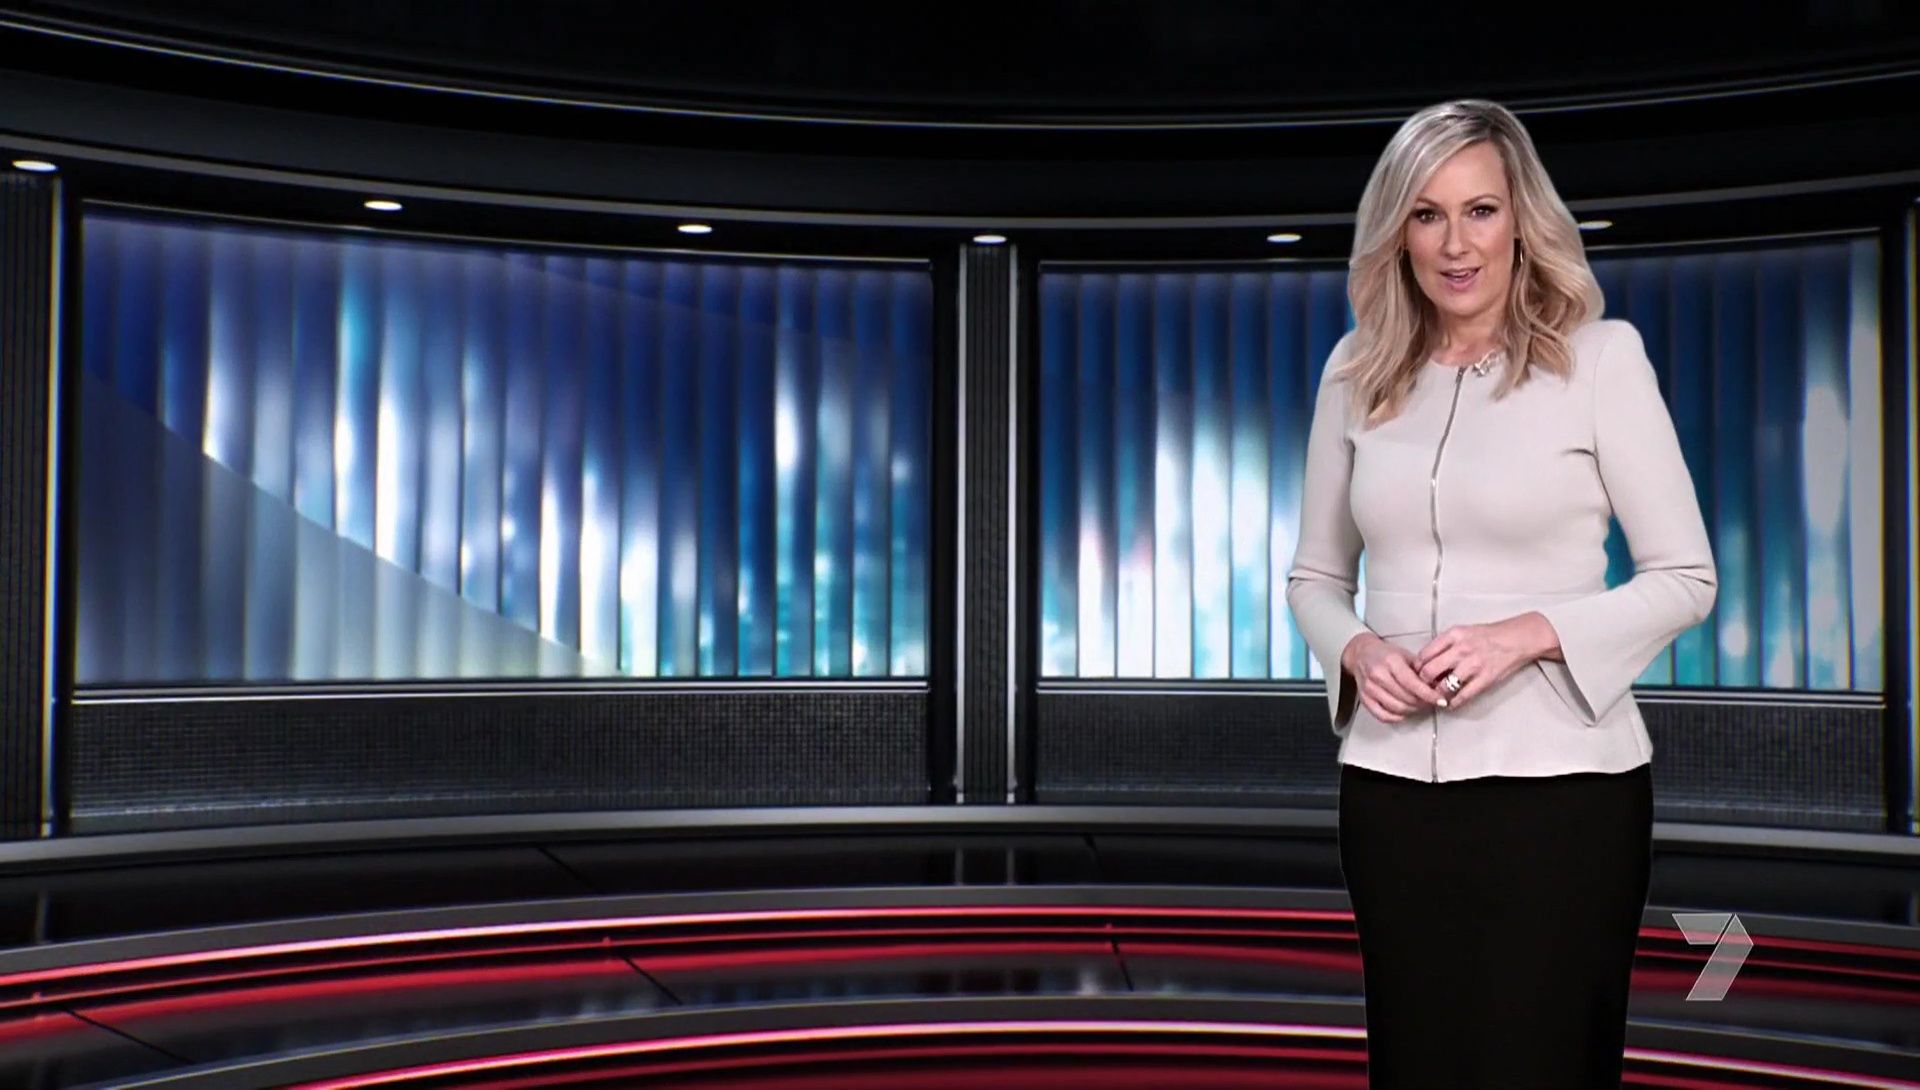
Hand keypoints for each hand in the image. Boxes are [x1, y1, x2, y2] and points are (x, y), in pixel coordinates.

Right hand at [1342, 633, 1443, 722]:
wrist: (1360, 654)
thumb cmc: (1385, 654)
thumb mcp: (1405, 655)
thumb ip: (1420, 670)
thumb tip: (1438, 686)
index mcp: (1391, 662)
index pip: (1412, 684)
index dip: (1429, 695)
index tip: (1441, 701)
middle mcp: (1378, 675)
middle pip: (1406, 698)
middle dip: (1423, 703)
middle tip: (1432, 703)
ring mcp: (1369, 688)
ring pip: (1396, 708)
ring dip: (1412, 711)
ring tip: (1420, 706)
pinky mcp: (1364, 699)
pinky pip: (1383, 715)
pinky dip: (1397, 717)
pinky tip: (1404, 712)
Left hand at [1411, 620, 1537, 710]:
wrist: (1517, 638)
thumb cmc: (1488, 635)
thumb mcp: (1462, 632)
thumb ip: (1444, 644)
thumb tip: (1425, 661)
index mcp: (1453, 635)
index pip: (1424, 654)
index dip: (1417, 667)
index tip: (1416, 673)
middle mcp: (1461, 649)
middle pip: (1429, 671)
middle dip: (1423, 682)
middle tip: (1424, 687)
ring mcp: (1474, 665)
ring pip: (1444, 686)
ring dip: (1438, 694)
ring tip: (1437, 696)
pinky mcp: (1485, 679)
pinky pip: (1463, 696)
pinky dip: (1454, 703)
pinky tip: (1450, 703)